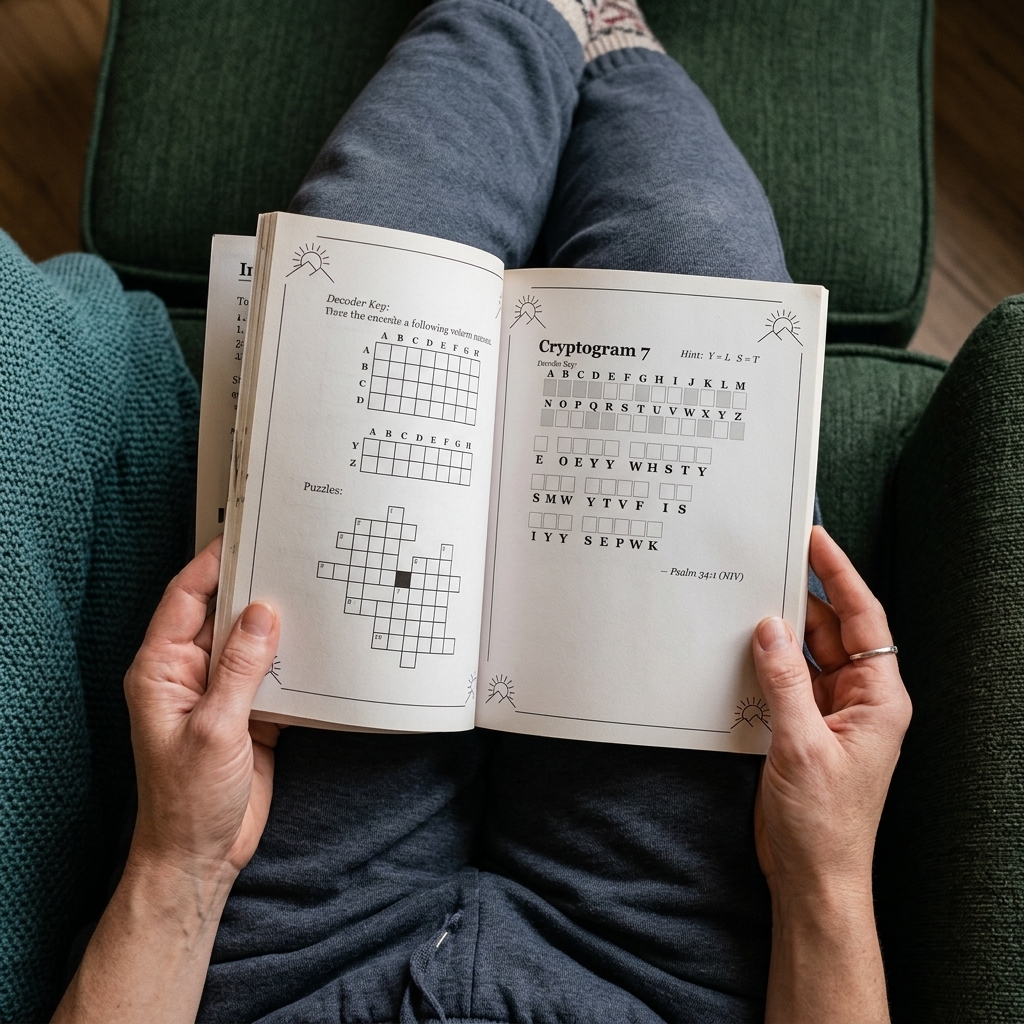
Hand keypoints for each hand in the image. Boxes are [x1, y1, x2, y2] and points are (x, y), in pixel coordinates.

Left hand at [54, 539, 281, 1023]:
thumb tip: (261, 613)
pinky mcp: (249, 712)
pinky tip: (318, 643)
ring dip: (277, 623)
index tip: (245, 536)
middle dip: (253, 588)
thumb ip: (240, 668)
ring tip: (311, 592)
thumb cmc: (188, 800)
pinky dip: (293, 657)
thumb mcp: (215, 728)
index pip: (185, 599)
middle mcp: (189, 674)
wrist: (203, 854)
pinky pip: (271, 672)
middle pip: (221, 614)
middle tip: (290, 557)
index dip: (212, 564)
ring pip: (250, 641)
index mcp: (162, 669)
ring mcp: (221, 692)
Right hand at [751, 526, 910, 1022]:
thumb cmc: (824, 822)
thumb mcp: (802, 745)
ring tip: (748, 597)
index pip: (863, 619)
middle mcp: (858, 699)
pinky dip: (767, 662)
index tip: (816, 540)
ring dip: (780, 631)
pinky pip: (787, 680)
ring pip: (806, 654)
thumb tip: (769, 628)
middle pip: (833, 631)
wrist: (812, 876)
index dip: (840, 575)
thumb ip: (785, 682)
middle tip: (767, 561)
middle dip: (803, 598)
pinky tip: (742, 647)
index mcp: (878, 698)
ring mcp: (830, 713)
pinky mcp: (803, 728)